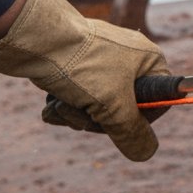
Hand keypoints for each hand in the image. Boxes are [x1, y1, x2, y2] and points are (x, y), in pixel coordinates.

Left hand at [0, 0, 170, 160]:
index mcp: (149, 61)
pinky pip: (79, 95)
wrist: (35, 39)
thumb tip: (146, 153)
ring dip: (76, 114)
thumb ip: (132, 133)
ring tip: (62, 103)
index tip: (116, 123)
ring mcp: (102, 60)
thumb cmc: (81, 67)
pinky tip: (53, 100)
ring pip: (96, 106)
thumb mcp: (113, 106)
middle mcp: (129, 58)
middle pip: (122, 109)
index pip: (157, 102)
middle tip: (84, 112)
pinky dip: (65, 104)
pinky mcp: (77, 63)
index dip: (136, 121)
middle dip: (96, 119)